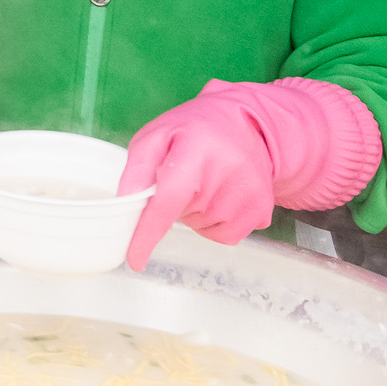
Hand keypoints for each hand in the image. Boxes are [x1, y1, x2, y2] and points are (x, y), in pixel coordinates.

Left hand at [120, 78, 381, 270]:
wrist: (248, 126)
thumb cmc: (195, 131)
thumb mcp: (156, 136)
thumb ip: (137, 168)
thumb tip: (124, 203)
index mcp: (197, 149)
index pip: (169, 199)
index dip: (149, 231)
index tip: (135, 259)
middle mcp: (229, 172)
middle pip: (183, 216)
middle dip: (176, 204)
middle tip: (188, 175)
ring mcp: (250, 194)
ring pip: (203, 229)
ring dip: (197, 214)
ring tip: (208, 181)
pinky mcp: (262, 210)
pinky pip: (225, 235)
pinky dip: (216, 223)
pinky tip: (222, 196)